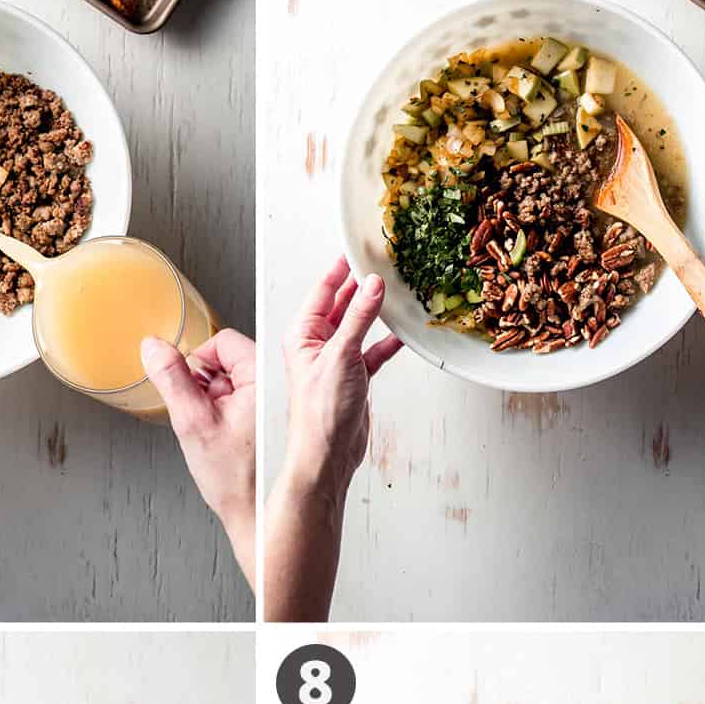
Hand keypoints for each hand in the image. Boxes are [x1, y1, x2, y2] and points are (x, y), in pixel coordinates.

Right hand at [141, 330, 255, 589]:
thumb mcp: (192, 422)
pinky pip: (247, 400)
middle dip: (208, 386)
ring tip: (221, 434)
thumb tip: (153, 347)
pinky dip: (232, 414)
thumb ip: (170, 378)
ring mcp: (279, 401)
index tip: (193, 391)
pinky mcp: (277, 417)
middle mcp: (278, 384)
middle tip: (207, 419)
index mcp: (264, 376)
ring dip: (218, 402)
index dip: (198, 364)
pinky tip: (232, 440)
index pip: (223, 341)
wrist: (258, 517)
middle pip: (229, 360)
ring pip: (236, 381)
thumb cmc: (237, 480)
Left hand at [282, 255, 401, 501]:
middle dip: (360, 285)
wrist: (328, 454)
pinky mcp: (354, 377)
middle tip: (382, 264)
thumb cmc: (319, 413)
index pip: (323, 291)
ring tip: (396, 291)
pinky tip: (402, 331)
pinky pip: (373, 350)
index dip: (341, 268)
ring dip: (377, 312)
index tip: (359, 249)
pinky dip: (387, 341)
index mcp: (302, 335)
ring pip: (359, 326)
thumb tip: (372, 285)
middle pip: (341, 304)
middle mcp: (317, 345)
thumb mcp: (340, 356)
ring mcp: (337, 360)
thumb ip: (359, 319)